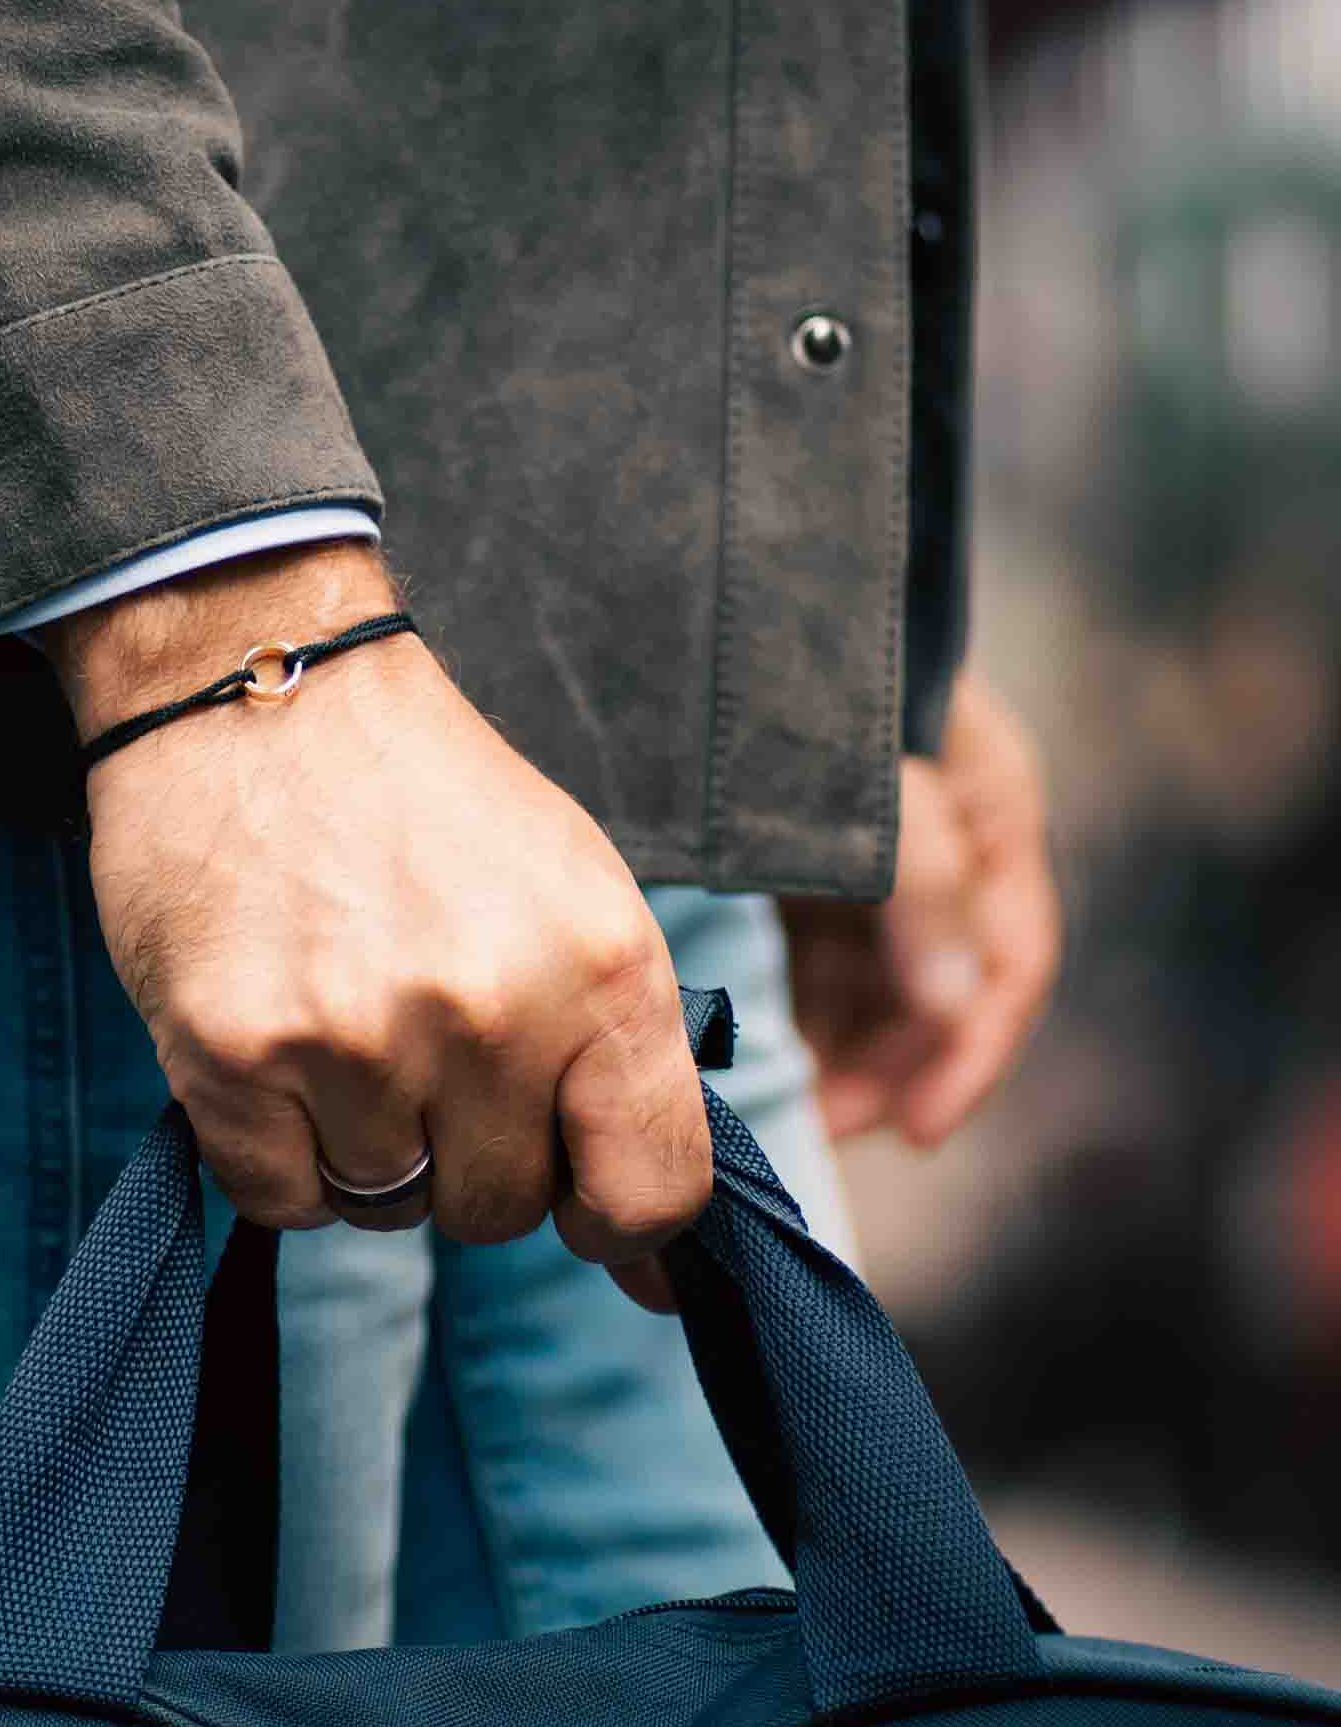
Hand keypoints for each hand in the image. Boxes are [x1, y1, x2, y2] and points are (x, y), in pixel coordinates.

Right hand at [32, 539, 711, 1312]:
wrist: (257, 684)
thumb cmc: (426, 801)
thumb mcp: (576, 901)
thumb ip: (622, 1072)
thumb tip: (652, 1272)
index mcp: (601, 967)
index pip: (653, 1190)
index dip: (615, 1218)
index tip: (575, 1192)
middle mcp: (489, 1012)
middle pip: (501, 1210)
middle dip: (467, 1154)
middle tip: (423, 1043)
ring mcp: (355, 1038)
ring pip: (383, 1207)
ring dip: (365, 1143)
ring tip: (344, 1019)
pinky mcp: (233, 1055)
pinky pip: (280, 1201)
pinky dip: (279, 1152)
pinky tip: (278, 1047)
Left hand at [777, 672, 1061, 1147]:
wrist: (714, 595)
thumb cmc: (798, 677)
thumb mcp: (872, 779)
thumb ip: (918, 880)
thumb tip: (956, 1007)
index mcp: (989, 806)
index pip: (1011, 958)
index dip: (970, 1053)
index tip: (918, 1131)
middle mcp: (947, 832)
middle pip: (941, 981)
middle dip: (892, 1064)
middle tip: (823, 1124)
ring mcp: (878, 844)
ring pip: (879, 976)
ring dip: (846, 1045)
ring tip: (791, 1102)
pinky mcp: (812, 852)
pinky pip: (823, 952)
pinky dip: (803, 1004)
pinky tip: (765, 1048)